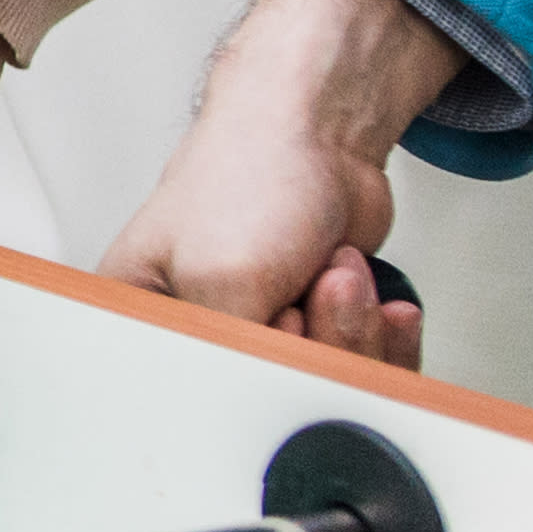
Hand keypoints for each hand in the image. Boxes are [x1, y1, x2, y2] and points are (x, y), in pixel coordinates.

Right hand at [101, 0, 451, 368]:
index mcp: (149, 322)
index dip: (253, 372)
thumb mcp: (224, 283)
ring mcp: (268, 330)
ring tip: (336, 272)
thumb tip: (266, 406)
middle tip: (307, 287)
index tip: (268, 322)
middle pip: (275, 395)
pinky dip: (382, 336)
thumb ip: (238, 359)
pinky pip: (366, 368)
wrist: (318, 125)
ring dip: (352, 328)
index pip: (200, 396)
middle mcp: (205, 331)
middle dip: (318, 341)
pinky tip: (377, 301)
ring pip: (328, 385)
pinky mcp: (320, 325)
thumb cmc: (248, 174)